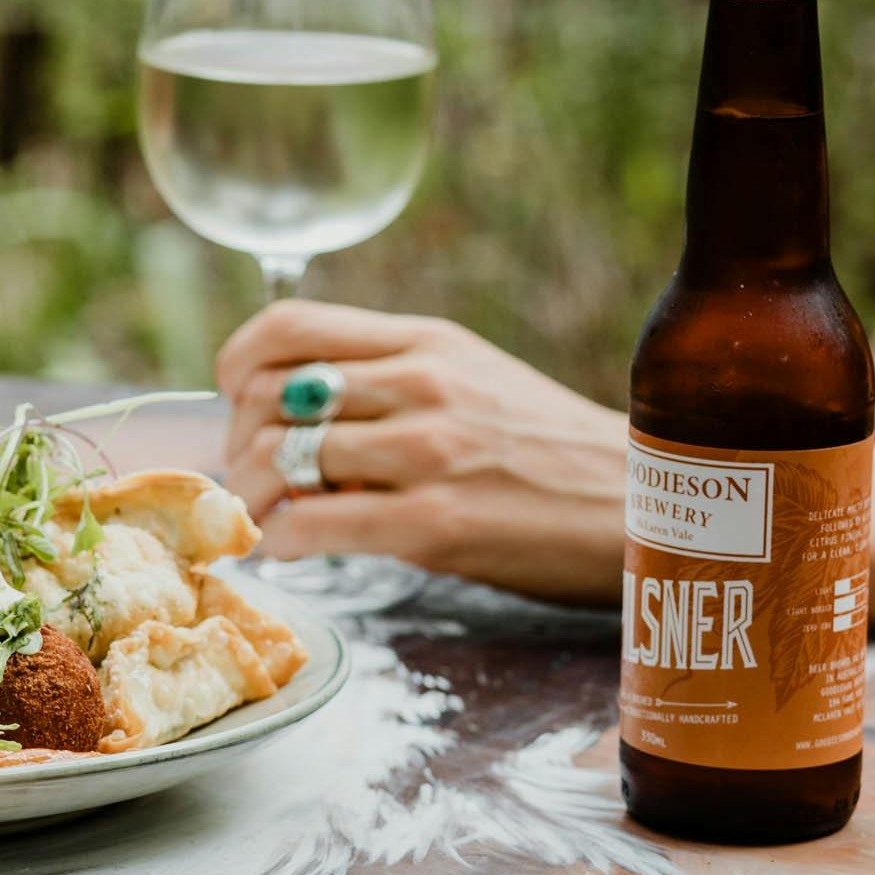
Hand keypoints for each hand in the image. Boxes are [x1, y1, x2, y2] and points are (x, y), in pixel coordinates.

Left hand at [215, 300, 628, 604]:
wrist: (639, 504)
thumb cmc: (547, 448)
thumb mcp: (472, 379)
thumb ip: (389, 379)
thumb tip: (294, 412)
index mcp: (424, 341)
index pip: (290, 325)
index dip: (238, 362)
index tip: (236, 400)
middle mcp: (421, 384)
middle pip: (269, 394)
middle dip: (237, 441)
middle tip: (248, 476)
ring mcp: (426, 451)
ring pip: (278, 458)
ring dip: (249, 497)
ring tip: (265, 517)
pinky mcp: (433, 522)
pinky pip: (312, 526)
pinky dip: (278, 541)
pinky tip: (288, 549)